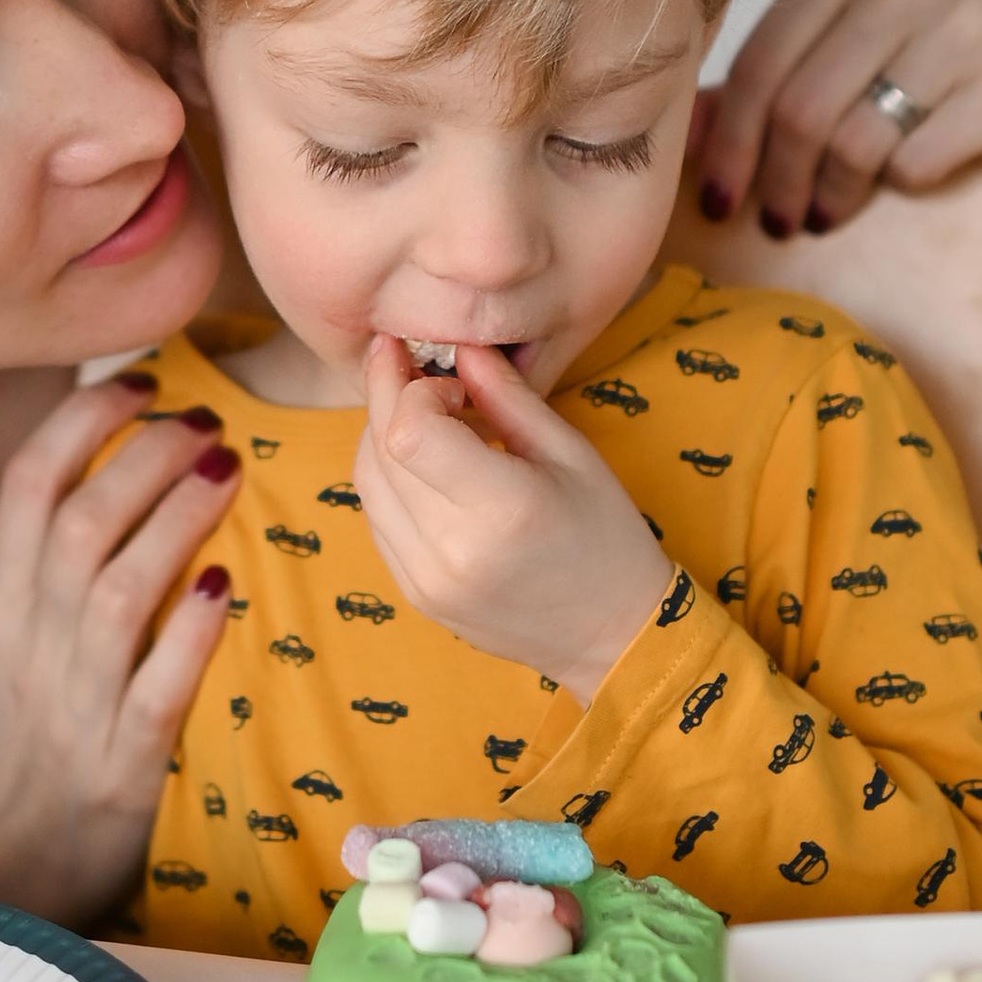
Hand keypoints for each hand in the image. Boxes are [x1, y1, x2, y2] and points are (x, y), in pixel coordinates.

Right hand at [0, 376, 238, 927]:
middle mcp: (27, 649)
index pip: (28, 488)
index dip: (84, 423)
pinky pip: (156, 689)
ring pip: (120, 587)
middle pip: (80, 519)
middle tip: (205, 420)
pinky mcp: (118, 772)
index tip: (137, 383)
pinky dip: (190, 633)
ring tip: (227, 469)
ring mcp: (71, 708)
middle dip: (145, 454)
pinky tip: (227, 587)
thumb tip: (93, 507)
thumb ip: (33, 594)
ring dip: (176, 518)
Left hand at [355, 338, 670, 706]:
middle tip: (409, 365)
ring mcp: (426, 579)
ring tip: (425, 415)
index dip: (415, 389)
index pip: (409, 431)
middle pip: (380, 451)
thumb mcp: (571, 453)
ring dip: (382, 436)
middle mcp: (452, 549)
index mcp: (502, 508)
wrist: (613, 634)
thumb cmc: (606, 535)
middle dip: (388, 396)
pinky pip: (378, 520)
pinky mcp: (415, 595)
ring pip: (368, 484)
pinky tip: (424, 465)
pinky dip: (389, 480)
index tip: (452, 382)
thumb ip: (507, 396)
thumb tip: (460, 347)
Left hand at [685, 0, 981, 238]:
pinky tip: (902, 190)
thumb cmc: (897, 92)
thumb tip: (675, 134)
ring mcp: (976, 21)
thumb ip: (748, 97)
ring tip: (827, 213)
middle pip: (804, 105)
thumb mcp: (815, 78)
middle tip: (777, 223)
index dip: (729, 144)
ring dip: (833, 194)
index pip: (762, 61)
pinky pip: (920, 160)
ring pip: (858, 140)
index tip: (717, 202)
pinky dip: (899, 190)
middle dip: (778, 181)